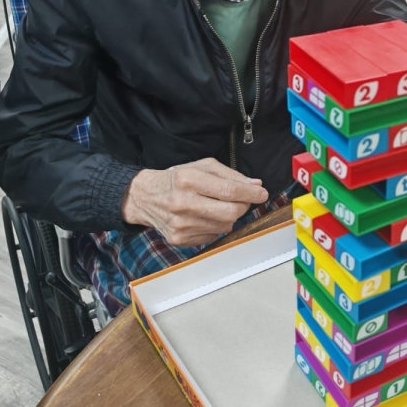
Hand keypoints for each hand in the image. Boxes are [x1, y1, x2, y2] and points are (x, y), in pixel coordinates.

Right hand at [121, 158, 269, 245]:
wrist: (145, 198)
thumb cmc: (176, 179)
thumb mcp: (200, 167)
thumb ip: (229, 175)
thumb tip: (255, 185)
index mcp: (188, 180)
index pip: (228, 190)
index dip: (250, 193)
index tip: (261, 193)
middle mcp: (183, 203)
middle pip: (230, 212)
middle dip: (243, 206)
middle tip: (242, 200)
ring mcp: (181, 224)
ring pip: (225, 226)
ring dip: (229, 216)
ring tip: (216, 206)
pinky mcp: (179, 239)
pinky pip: (213, 236)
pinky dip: (216, 226)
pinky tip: (204, 217)